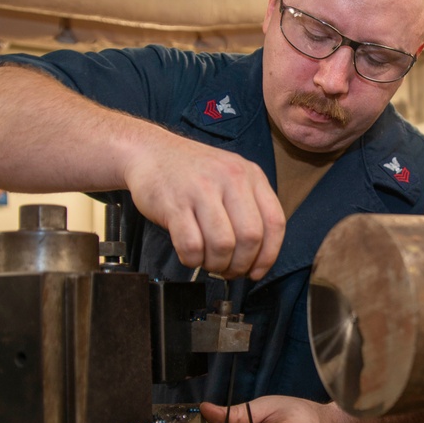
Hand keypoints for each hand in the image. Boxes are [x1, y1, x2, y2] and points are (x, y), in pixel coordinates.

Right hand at [123, 138, 285, 278]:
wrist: (148, 151)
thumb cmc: (192, 173)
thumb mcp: (231, 177)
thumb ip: (249, 208)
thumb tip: (258, 257)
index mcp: (251, 175)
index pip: (275, 222)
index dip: (268, 255)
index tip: (257, 271)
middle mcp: (231, 179)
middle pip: (251, 237)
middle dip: (241, 264)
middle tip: (229, 270)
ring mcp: (202, 190)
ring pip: (223, 245)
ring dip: (217, 264)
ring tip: (209, 263)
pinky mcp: (175, 203)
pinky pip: (191, 246)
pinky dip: (193, 260)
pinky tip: (190, 256)